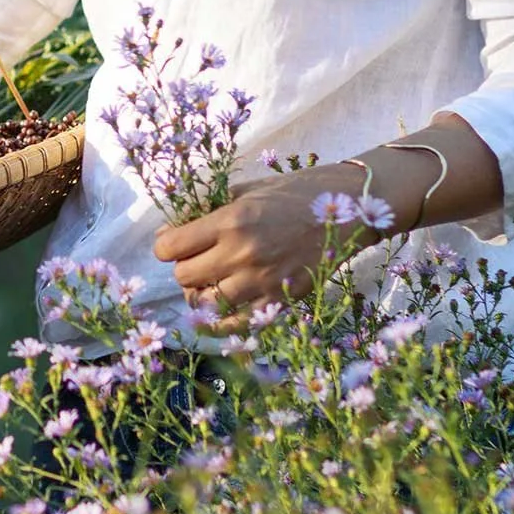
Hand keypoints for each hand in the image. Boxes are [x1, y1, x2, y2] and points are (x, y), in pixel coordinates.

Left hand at [153, 167, 384, 309]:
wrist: (347, 210)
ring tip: (210, 283)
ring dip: (201, 295)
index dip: (165, 246)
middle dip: (184, 269)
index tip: (172, 243)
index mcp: (231, 220)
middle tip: (196, 260)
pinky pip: (237, 324)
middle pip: (184, 277)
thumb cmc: (295, 192)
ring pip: (205, 304)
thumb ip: (209, 208)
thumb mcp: (247, 189)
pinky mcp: (281, 300)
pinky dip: (222, 321)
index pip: (171, 247)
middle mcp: (242, 254)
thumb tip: (171, 230)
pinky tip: (222, 309)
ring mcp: (262, 281)